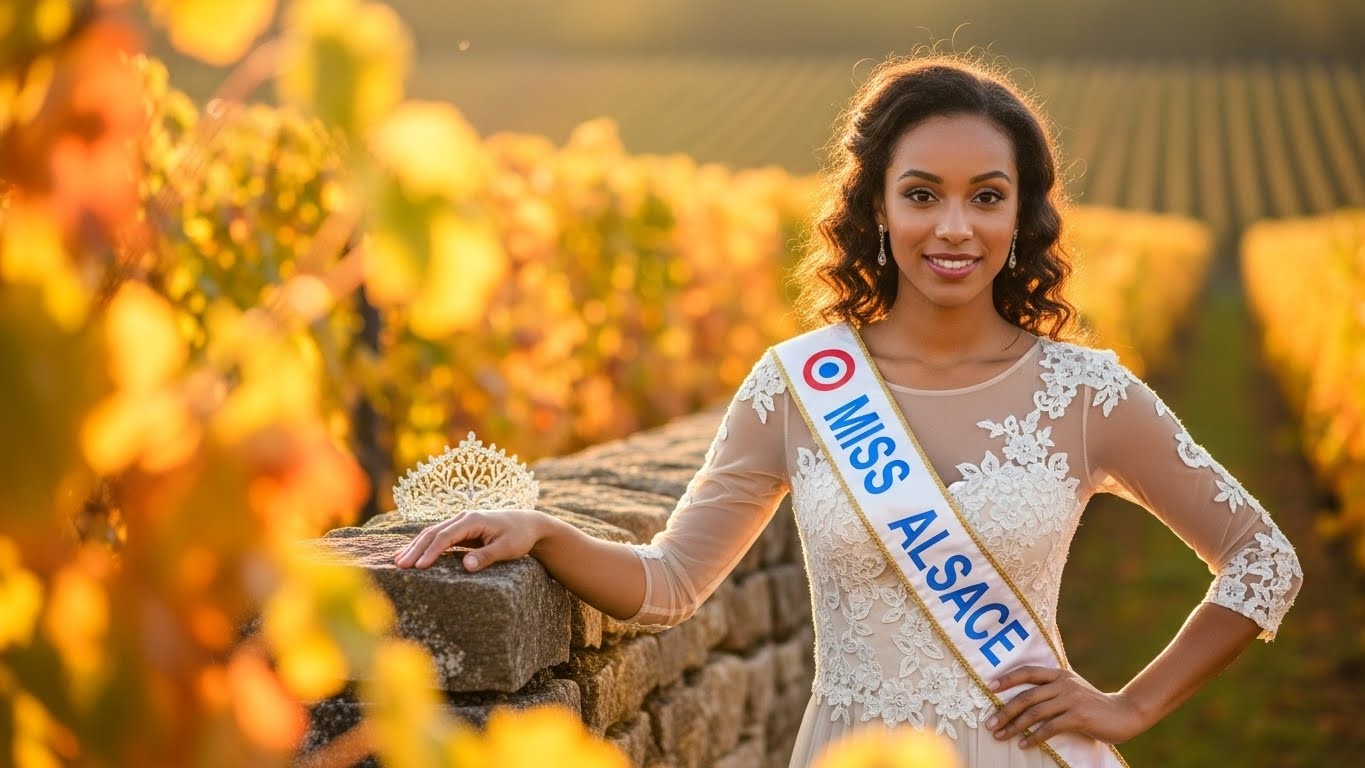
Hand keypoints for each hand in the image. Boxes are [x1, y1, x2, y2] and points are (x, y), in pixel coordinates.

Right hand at [392, 509, 546, 570]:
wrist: (529, 524)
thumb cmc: (520, 536)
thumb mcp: (508, 548)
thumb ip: (487, 556)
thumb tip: (466, 566)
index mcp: (473, 520)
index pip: (446, 536)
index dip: (431, 552)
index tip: (419, 567)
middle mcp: (463, 518)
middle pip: (433, 533)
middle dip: (415, 549)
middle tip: (399, 567)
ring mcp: (461, 523)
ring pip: (432, 533)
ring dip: (415, 547)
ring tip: (398, 562)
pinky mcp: (461, 530)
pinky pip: (438, 537)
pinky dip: (424, 546)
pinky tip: (412, 555)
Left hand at [985, 666, 1147, 748]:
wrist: (1123, 713)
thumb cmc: (1092, 704)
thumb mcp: (1071, 689)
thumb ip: (1051, 688)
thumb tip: (1022, 697)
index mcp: (1059, 674)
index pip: (1028, 672)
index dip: (1008, 678)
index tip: (989, 686)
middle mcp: (1063, 683)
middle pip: (1026, 696)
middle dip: (1005, 710)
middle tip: (990, 723)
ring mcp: (1071, 699)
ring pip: (1035, 712)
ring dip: (1014, 726)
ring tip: (1001, 735)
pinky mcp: (1078, 716)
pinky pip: (1049, 727)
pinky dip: (1033, 737)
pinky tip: (1023, 744)